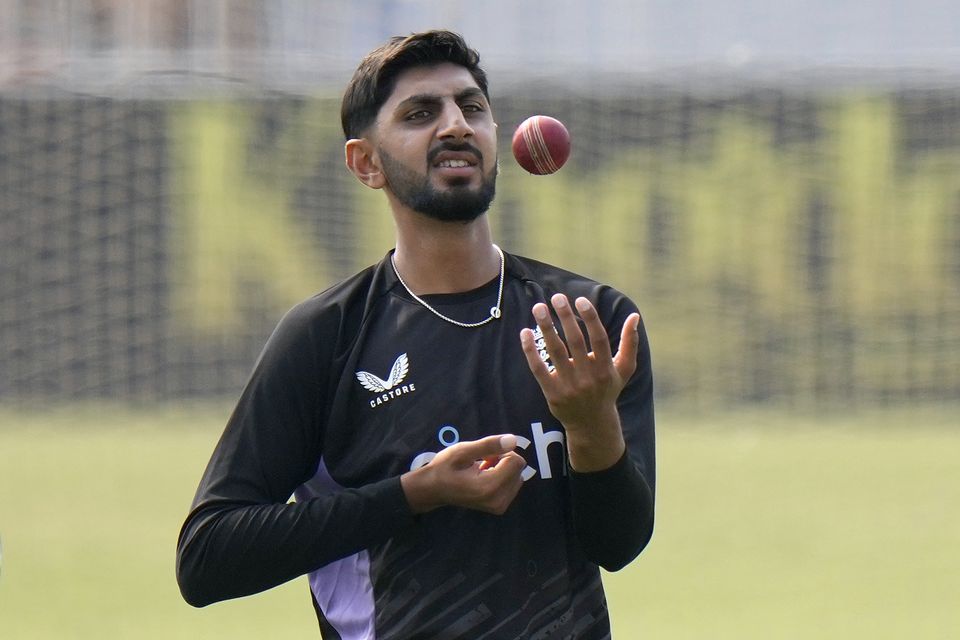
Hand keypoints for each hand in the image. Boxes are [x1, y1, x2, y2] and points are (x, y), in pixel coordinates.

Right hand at [400, 434, 525, 514]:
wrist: (433, 490)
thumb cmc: (444, 468)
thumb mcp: (463, 451)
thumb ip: (488, 445)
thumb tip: (513, 440)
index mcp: (489, 487)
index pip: (516, 461)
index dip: (502, 452)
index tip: (484, 454)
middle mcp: (498, 500)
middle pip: (518, 469)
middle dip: (503, 460)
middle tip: (482, 461)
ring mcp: (499, 506)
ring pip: (517, 476)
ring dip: (503, 468)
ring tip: (482, 469)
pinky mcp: (499, 508)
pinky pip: (512, 484)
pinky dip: (502, 477)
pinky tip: (485, 477)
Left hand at [519, 294, 639, 469]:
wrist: (591, 424)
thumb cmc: (608, 390)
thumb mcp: (624, 369)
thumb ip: (630, 343)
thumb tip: (635, 316)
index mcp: (606, 368)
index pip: (598, 339)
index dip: (590, 318)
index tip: (580, 300)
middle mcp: (588, 377)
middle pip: (575, 342)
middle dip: (565, 317)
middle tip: (556, 297)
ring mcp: (569, 386)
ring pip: (555, 352)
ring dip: (546, 328)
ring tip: (538, 307)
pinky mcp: (552, 393)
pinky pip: (539, 368)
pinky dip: (531, 350)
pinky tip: (525, 332)